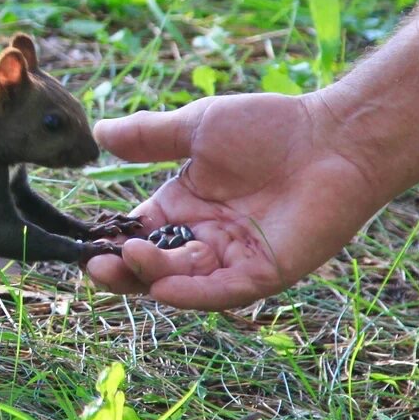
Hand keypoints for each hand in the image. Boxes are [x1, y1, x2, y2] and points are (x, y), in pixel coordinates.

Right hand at [86, 93, 383, 309]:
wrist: (333, 137)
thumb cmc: (269, 127)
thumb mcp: (196, 126)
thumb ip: (149, 136)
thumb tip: (99, 132)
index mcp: (183, 206)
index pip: (137, 234)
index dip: (110, 243)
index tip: (85, 245)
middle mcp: (204, 237)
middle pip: (153, 266)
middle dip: (121, 270)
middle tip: (97, 265)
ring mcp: (233, 258)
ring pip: (182, 280)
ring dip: (151, 275)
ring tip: (130, 257)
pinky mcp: (264, 271)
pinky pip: (222, 291)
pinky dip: (192, 293)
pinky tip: (164, 287)